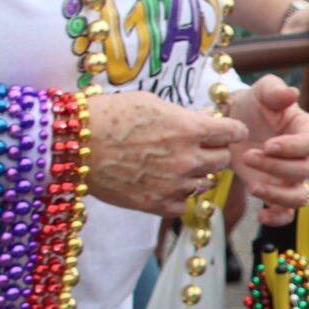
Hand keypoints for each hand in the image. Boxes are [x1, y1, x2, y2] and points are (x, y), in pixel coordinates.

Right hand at [84, 90, 248, 218]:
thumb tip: (208, 117)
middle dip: (214, 151)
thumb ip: (186, 115)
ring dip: (195, 173)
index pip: (234, 132)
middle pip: (223, 160)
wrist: (74, 143)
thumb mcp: (152, 103)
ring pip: (204, 183)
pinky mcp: (156, 204)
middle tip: (197, 147)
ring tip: (172, 163)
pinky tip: (163, 182)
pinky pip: (184, 205)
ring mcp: (173, 185)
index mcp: (189, 129)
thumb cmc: (110, 115)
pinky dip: (178, 196)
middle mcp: (187, 159)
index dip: (230, 130)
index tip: (224, 131)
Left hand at [223, 74, 308, 211]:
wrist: (235, 122)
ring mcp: (291, 178)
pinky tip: (260, 215)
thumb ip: (276, 90)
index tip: (268, 145)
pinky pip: (286, 214)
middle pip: (302, 171)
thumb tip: (291, 93)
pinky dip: (276, 219)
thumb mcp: (262, 90)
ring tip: (252, 186)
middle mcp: (303, 157)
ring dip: (277, 195)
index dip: (292, 148)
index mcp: (306, 130)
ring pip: (299, 197)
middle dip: (274, 167)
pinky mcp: (276, 192)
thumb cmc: (253, 103)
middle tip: (248, 155)